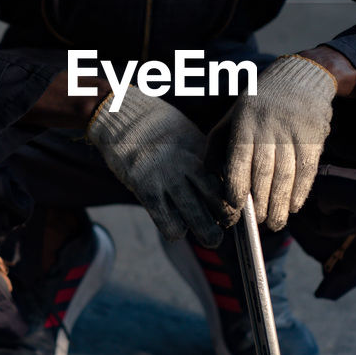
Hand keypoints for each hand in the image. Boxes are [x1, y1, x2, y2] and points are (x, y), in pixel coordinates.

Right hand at [87, 86, 231, 245]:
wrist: (119, 115)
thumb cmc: (155, 127)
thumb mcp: (188, 135)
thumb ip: (204, 156)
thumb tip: (222, 179)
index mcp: (202, 149)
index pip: (229, 180)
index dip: (236, 198)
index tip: (234, 206)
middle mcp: (188, 163)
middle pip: (220, 201)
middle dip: (228, 220)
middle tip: (226, 226)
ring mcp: (167, 177)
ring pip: (198, 217)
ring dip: (208, 234)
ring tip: (211, 239)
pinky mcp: (145, 188)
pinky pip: (167, 222)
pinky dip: (175, 231)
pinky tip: (176, 228)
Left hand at [210, 55, 336, 230]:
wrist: (300, 77)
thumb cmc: (259, 103)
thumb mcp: (232, 116)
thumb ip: (218, 144)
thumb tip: (208, 175)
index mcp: (245, 124)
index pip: (240, 159)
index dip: (237, 184)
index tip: (235, 206)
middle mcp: (268, 129)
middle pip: (264, 172)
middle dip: (261, 202)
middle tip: (258, 223)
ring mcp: (292, 133)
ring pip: (286, 175)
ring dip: (280, 203)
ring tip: (275, 223)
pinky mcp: (313, 138)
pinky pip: (306, 170)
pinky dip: (300, 192)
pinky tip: (293, 207)